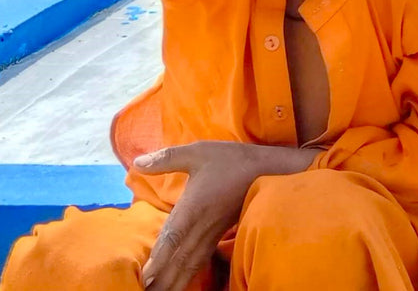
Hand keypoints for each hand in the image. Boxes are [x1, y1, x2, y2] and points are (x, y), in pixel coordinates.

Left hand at [137, 142, 267, 290]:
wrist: (267, 168)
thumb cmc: (230, 159)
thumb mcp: (198, 152)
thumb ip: (167, 158)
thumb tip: (137, 162)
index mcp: (195, 205)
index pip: (174, 236)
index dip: (159, 258)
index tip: (145, 276)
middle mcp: (203, 224)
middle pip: (180, 258)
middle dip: (162, 278)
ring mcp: (213, 232)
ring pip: (190, 263)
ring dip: (174, 281)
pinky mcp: (219, 235)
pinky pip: (201, 259)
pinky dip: (188, 274)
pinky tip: (181, 281)